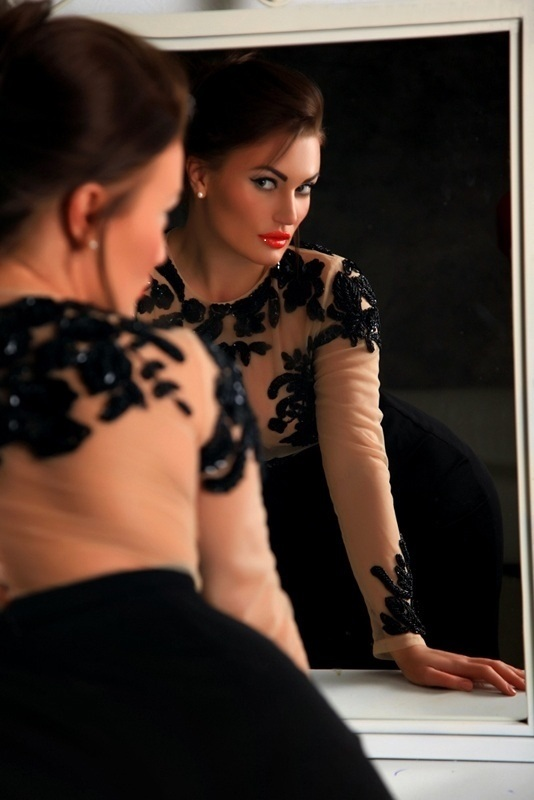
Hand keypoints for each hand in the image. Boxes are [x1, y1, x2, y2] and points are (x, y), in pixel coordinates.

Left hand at [393, 644, 525, 695]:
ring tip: (523, 679)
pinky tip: (506, 672)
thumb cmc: (416, 665)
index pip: (484, 671)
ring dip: (509, 670)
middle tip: (526, 686)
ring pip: (493, 663)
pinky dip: (501, 668)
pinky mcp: (464, 662)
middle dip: (512, 675)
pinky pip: (487, 664)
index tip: (509, 691)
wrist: (408, 651)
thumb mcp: (426, 676)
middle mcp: (464, 661)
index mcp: (457, 665)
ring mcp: (465, 660)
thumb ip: (447, 680)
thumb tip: (468, 685)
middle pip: (494, 665)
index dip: (499, 681)